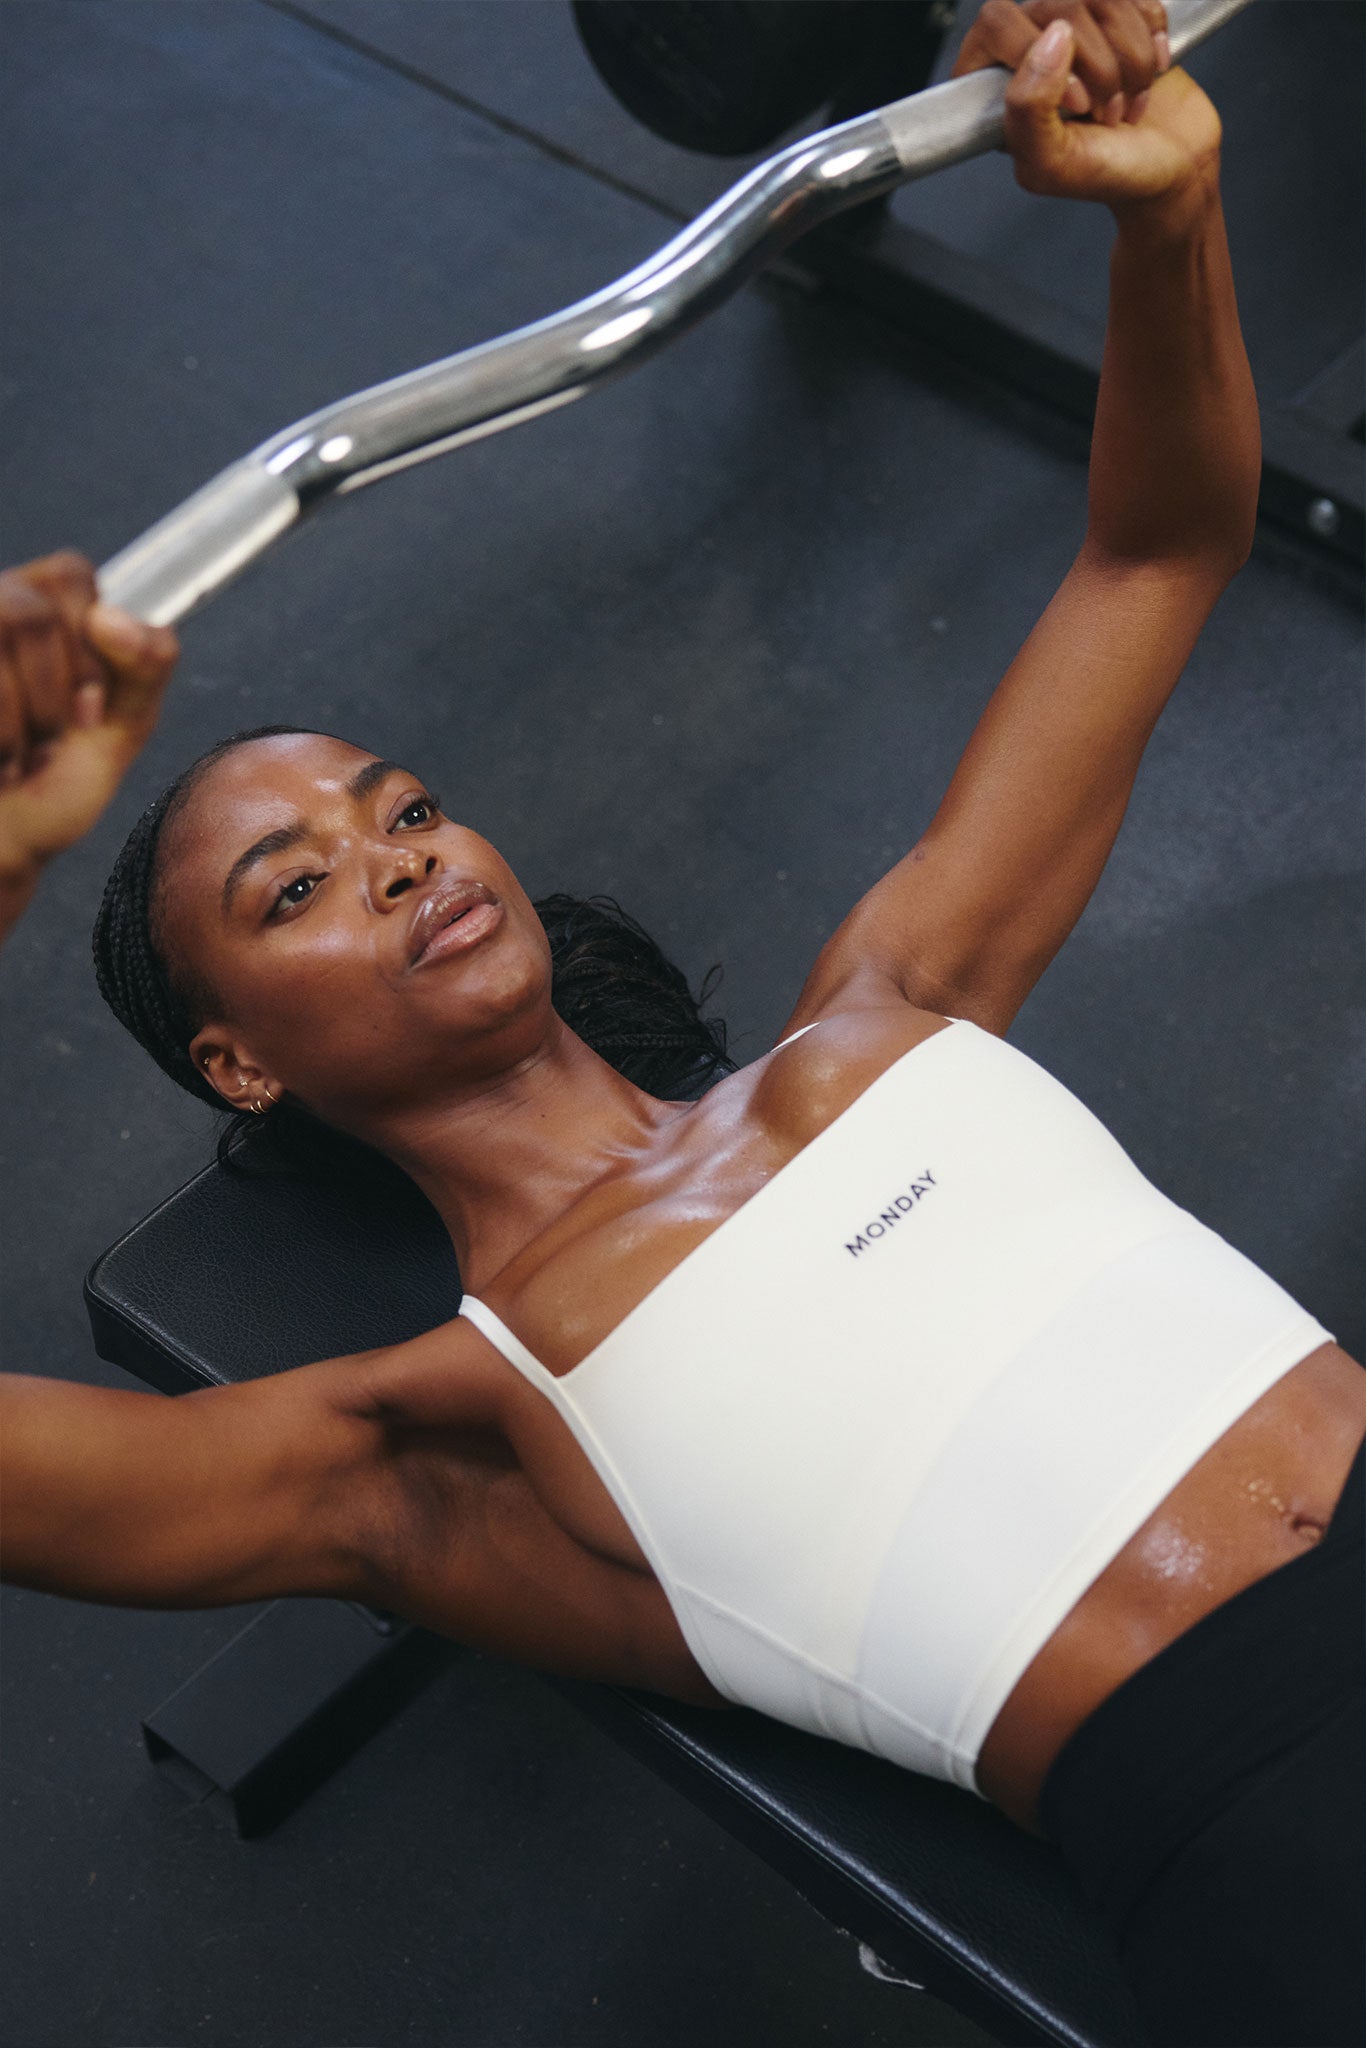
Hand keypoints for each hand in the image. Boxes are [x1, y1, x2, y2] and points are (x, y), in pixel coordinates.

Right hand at [0, 551, 178, 883]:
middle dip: (54, 693)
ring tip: (16, 754)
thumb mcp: (122, 727)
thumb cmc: (52, 787)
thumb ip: (147, 664)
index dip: (89, 649)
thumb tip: (111, 616)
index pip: (70, 574)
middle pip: (30, 611)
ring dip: (20, 717)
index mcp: (39, 608)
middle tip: (49, 740)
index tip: (89, 708)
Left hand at [953, 1, 1222, 212]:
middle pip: (1057, 6)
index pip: (996, 24)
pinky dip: (1152, 38)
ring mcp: (1077, 27)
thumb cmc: (1111, 174)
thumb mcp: (1052, 164)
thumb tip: (1050, 40)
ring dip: (1129, 59)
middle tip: (1104, 112)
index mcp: (995, 84)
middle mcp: (1030, 47)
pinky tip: (1148, 73)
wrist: (1174, 167)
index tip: (1075, 102)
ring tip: (1125, 102)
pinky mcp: (1119, 15)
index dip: (1036, 55)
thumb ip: (1027, 110)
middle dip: (1097, 66)